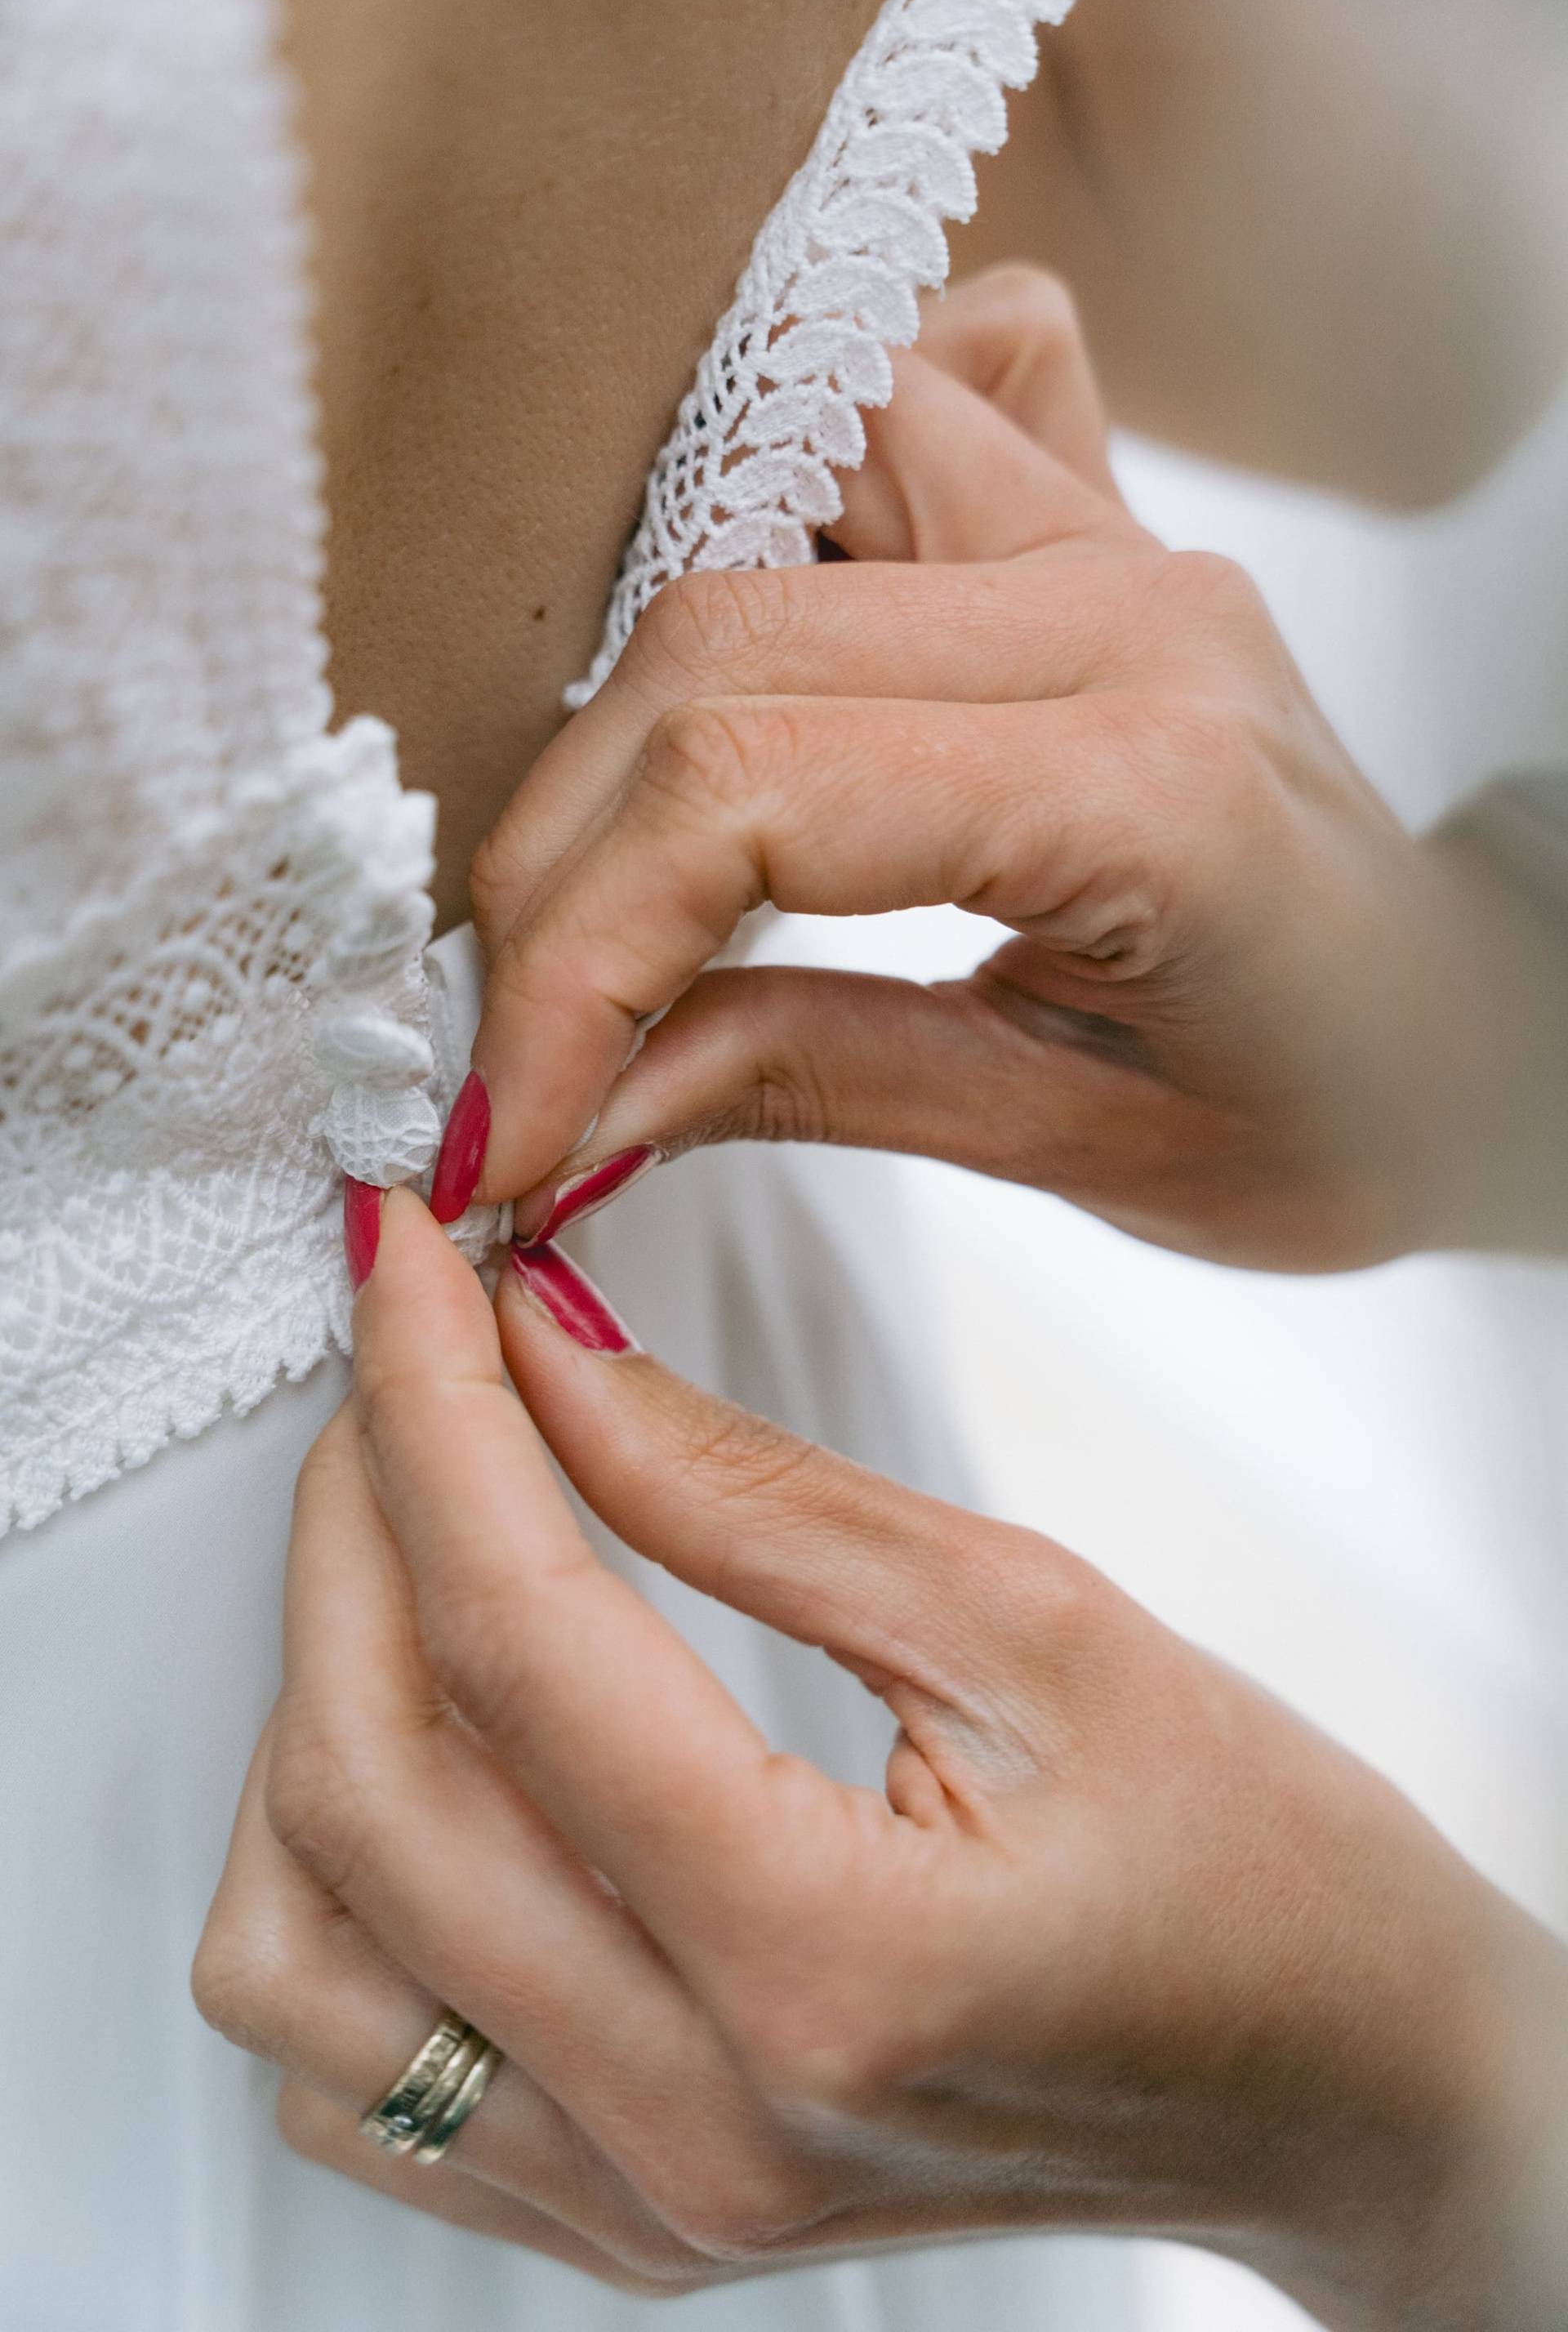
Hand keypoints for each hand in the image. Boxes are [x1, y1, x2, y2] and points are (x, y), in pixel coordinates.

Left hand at [194, 1194, 1567, 2322]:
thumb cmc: (1263, 1878)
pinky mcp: (626, 2218)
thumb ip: (753, 1493)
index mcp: (826, 1966)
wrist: (1349, 2094)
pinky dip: (331, 1885)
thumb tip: (546, 1357)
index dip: (431, 1408)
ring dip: (309, 1710)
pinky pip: (352, 2073)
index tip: (410, 1265)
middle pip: (365, 1785)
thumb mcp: (1037, 1623)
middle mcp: (700, 2124)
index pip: (516, 1639)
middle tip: (406, 1367)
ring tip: (403, 1550)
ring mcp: (645, 2201)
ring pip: (294, 1954)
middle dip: (350, 1519)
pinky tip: (425, 1749)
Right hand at [453, 267, 1547, 1272]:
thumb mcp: (1089, 1148)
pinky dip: (747, 507)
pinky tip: (715, 683)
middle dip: (560, 862)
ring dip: (620, 694)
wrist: (1479, 1025)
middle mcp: (1126, 609)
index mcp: (1151, 790)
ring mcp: (1109, 534)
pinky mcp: (1085, 518)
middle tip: (517, 1037)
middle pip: (715, 643)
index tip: (505, 1120)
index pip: (753, 790)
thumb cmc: (1344, 1107)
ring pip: (756, 494)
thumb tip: (573, 1100)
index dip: (577, 956)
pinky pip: (874, 408)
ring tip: (592, 887)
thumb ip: (817, 1085)